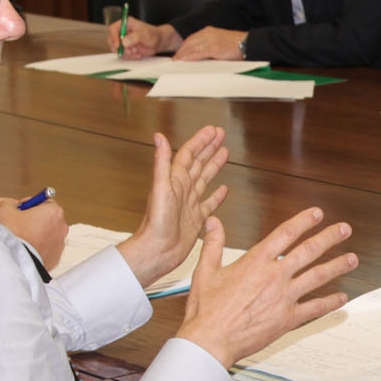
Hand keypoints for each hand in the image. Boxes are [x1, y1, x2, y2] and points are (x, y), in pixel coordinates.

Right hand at [0, 195, 67, 271]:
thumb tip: (5, 206)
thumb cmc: (15, 235)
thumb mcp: (5, 211)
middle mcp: (61, 227)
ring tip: (21, 238)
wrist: (17, 261)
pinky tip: (26, 248)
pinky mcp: (56, 258)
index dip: (30, 204)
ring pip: (48, 234)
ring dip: (37, 234)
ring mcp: (60, 244)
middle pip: (47, 218)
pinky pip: (47, 249)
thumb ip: (7, 205)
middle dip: (33, 219)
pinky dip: (39, 247)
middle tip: (18, 224)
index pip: (44, 201)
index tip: (20, 210)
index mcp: (54, 212)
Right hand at [109, 14, 178, 59]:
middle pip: (112, 40)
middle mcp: (122, 32)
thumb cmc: (153, 34)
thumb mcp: (145, 34)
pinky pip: (123, 55)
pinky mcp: (126, 49)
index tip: (118, 45)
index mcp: (125, 23)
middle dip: (120, 48)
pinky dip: (130, 57)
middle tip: (130, 51)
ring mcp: (123, 41)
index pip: (113, 29)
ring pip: (117, 49)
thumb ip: (134, 37)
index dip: (113, 37)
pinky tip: (138, 54)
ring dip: (126, 53)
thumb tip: (123, 42)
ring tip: (137, 51)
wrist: (159, 42)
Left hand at [116, 129, 229, 287]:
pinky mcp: (197, 219)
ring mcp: (190, 203)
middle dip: (209, 147)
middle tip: (220, 134)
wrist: (158, 251)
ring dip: (214, 165)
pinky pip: (210, 204)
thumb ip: (162, 162)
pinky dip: (217, 196)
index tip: (212, 130)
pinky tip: (224, 190)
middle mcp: (183, 189)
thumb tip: (159, 138)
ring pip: (205, 179)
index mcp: (175, 180)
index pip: (190, 154)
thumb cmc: (156, 223)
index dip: (201, 141)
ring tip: (224, 153)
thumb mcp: (160, 188)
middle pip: (199, 162)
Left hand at [173, 26, 249, 61]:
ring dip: (183, 54)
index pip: (192, 38)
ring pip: (192, 47)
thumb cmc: (237, 44)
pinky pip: (198, 53)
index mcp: (210, 31)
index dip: (184, 45)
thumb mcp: (221, 40)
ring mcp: (210, 40)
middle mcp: (208, 34)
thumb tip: (202, 53)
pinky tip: (184, 60)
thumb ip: (211, 44)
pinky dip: (189, 57)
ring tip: (177, 60)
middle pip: (189, 42)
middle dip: (181, 50)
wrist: (247, 43)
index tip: (180, 52)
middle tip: (175, 58)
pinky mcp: (214, 48)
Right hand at [178, 209, 357, 368]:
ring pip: (318, 277)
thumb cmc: (207, 310)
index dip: (304, 221)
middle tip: (344, 229)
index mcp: (256, 262)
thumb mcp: (205, 271)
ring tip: (352, 258)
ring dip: (337, 266)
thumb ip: (212, 244)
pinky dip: (330, 303)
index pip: (285, 233)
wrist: (211, 340)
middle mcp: (274, 276)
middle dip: (329, 238)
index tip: (317, 213)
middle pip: (308, 251)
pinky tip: (342, 298)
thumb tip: (213, 222)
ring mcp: (284, 298)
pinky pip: (315, 309)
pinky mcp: (288, 319)